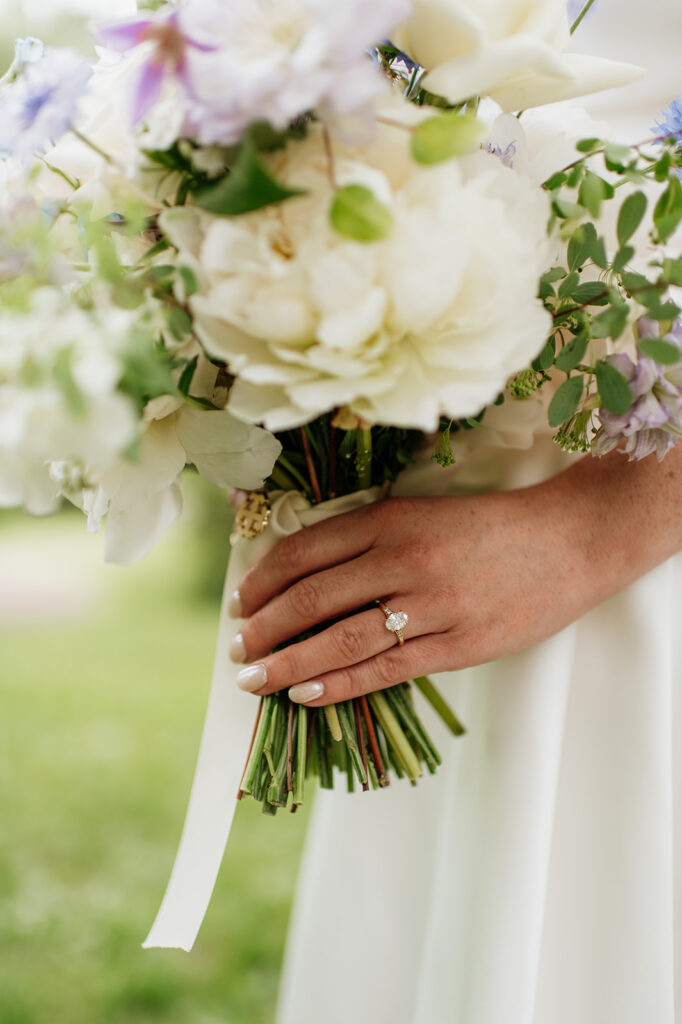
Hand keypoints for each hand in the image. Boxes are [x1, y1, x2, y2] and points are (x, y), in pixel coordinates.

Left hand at [229, 445, 681, 705]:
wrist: (568, 541)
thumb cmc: (489, 527)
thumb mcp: (422, 512)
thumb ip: (367, 537)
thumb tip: (303, 573)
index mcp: (391, 519)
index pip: (306, 552)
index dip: (264, 580)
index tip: (241, 600)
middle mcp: (405, 558)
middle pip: (313, 598)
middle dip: (265, 626)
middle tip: (238, 647)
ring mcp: (433, 604)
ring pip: (342, 640)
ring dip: (289, 662)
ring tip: (254, 678)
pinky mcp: (459, 644)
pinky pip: (386, 670)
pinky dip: (340, 685)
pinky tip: (305, 694)